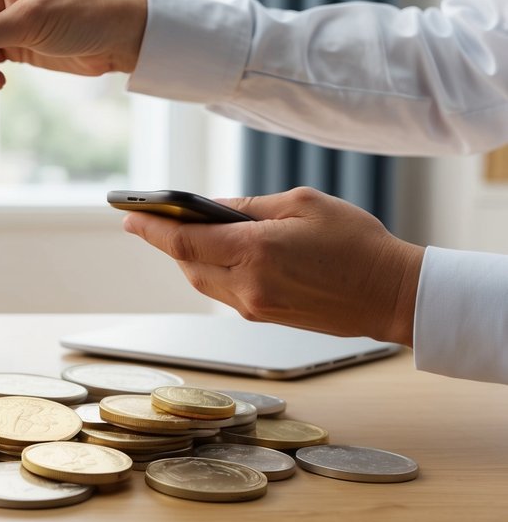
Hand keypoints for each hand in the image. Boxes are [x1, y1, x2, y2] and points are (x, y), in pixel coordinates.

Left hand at [121, 187, 424, 345]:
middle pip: (186, 263)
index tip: (128, 215)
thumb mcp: (302, 205)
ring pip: (202, 280)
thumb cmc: (356, 243)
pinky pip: (223, 291)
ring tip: (179, 232)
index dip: (150, 227)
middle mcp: (248, 285)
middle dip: (166, 240)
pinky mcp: (264, 316)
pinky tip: (214, 253)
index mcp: (255, 252)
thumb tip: (209, 209)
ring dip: (187, 257)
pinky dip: (211, 270)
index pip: (183, 241)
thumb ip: (249, 206)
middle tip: (150, 219)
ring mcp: (254, 306)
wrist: (393, 295)